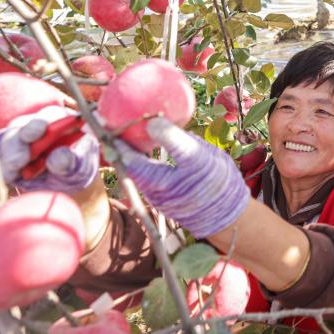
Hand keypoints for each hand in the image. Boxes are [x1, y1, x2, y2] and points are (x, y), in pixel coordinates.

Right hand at [0, 106, 100, 195]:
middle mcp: (31, 127)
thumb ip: (71, 162)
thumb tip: (58, 156)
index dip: (40, 124)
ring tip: (6, 178)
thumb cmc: (75, 170)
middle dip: (15, 146)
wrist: (61, 184)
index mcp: (58, 122)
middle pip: (18, 129)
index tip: (38, 132)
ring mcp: (12, 140)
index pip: (48, 116)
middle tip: (16, 163)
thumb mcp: (80, 168)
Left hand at [117, 118, 249, 238]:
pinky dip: (143, 160)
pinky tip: (148, 147)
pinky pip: (148, 175)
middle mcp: (150, 190)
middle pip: (127, 162)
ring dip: (130, 151)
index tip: (104, 118)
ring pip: (136, 169)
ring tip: (129, 131)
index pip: (124, 155)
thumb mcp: (197, 156)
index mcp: (154, 179)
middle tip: (114, 120)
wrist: (229, 215)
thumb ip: (174, 139)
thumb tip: (151, 121)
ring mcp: (157, 195)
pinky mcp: (166, 197)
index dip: (113, 136)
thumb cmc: (216, 184)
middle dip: (120, 141)